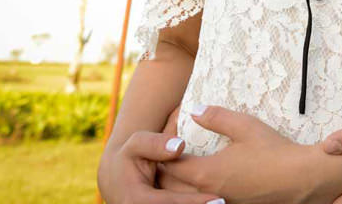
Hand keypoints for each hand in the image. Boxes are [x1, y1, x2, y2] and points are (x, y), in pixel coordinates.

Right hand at [97, 129, 223, 203]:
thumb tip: (179, 146)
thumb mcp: (136, 145)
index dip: (192, 203)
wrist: (116, 177)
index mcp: (136, 199)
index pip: (168, 203)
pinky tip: (216, 203)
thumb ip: (155, 143)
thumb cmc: (129, 157)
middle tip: (225, 203)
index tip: (217, 199)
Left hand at [158, 106, 318, 203]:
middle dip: (165, 171)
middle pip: (171, 187)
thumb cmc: (273, 151)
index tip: (168, 140)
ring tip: (181, 169)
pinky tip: (207, 180)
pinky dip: (197, 192)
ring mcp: (220, 203)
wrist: (302, 179)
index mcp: (206, 172)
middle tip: (166, 155)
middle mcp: (208, 193)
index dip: (164, 151)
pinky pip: (205, 201)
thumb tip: (194, 110)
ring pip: (186, 197)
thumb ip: (217, 117)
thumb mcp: (245, 126)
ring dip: (179, 184)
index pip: (170, 165)